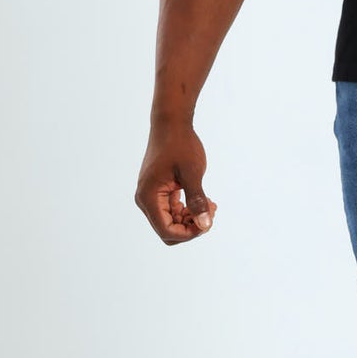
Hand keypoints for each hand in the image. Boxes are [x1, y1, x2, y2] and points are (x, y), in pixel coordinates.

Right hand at [135, 121, 217, 243]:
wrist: (171, 124)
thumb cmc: (180, 144)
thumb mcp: (192, 172)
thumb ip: (197, 200)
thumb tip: (205, 225)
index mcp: (149, 197)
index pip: (166, 230)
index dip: (188, 233)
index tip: (208, 222)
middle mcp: (146, 200)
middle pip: (168, 230)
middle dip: (190, 227)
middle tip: (210, 212)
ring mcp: (151, 196)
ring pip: (171, 222)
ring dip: (191, 219)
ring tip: (210, 205)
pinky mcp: (159, 191)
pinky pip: (172, 211)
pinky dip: (188, 210)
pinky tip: (205, 201)